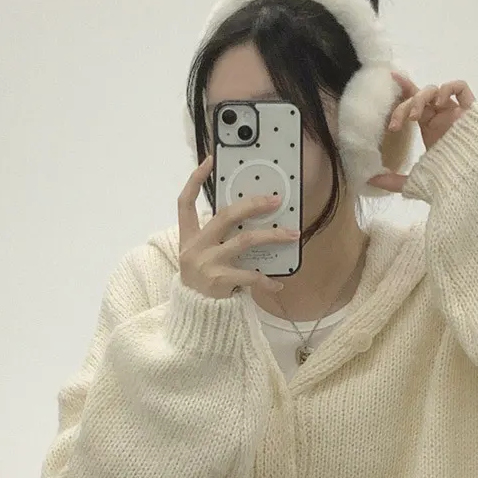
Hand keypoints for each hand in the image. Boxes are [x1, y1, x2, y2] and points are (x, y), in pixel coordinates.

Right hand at [178, 155, 297, 298]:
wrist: (193, 317)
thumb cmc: (201, 283)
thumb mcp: (200, 257)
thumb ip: (215, 238)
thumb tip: (248, 218)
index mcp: (188, 237)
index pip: (185, 202)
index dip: (196, 180)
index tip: (210, 160)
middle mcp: (195, 247)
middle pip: (225, 216)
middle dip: (252, 205)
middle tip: (276, 200)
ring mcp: (207, 263)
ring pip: (244, 240)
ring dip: (272, 236)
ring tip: (292, 234)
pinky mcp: (219, 281)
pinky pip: (250, 276)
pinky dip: (267, 280)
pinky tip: (278, 284)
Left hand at [367, 73, 475, 192]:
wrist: (475, 182)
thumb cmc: (449, 181)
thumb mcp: (415, 182)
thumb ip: (393, 181)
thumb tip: (369, 180)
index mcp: (431, 128)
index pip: (414, 103)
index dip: (403, 90)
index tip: (390, 80)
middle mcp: (442, 117)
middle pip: (419, 97)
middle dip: (404, 106)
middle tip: (396, 125)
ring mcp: (456, 112)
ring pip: (435, 90)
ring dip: (420, 99)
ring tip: (414, 118)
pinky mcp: (471, 109)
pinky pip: (460, 87)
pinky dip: (447, 89)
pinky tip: (439, 103)